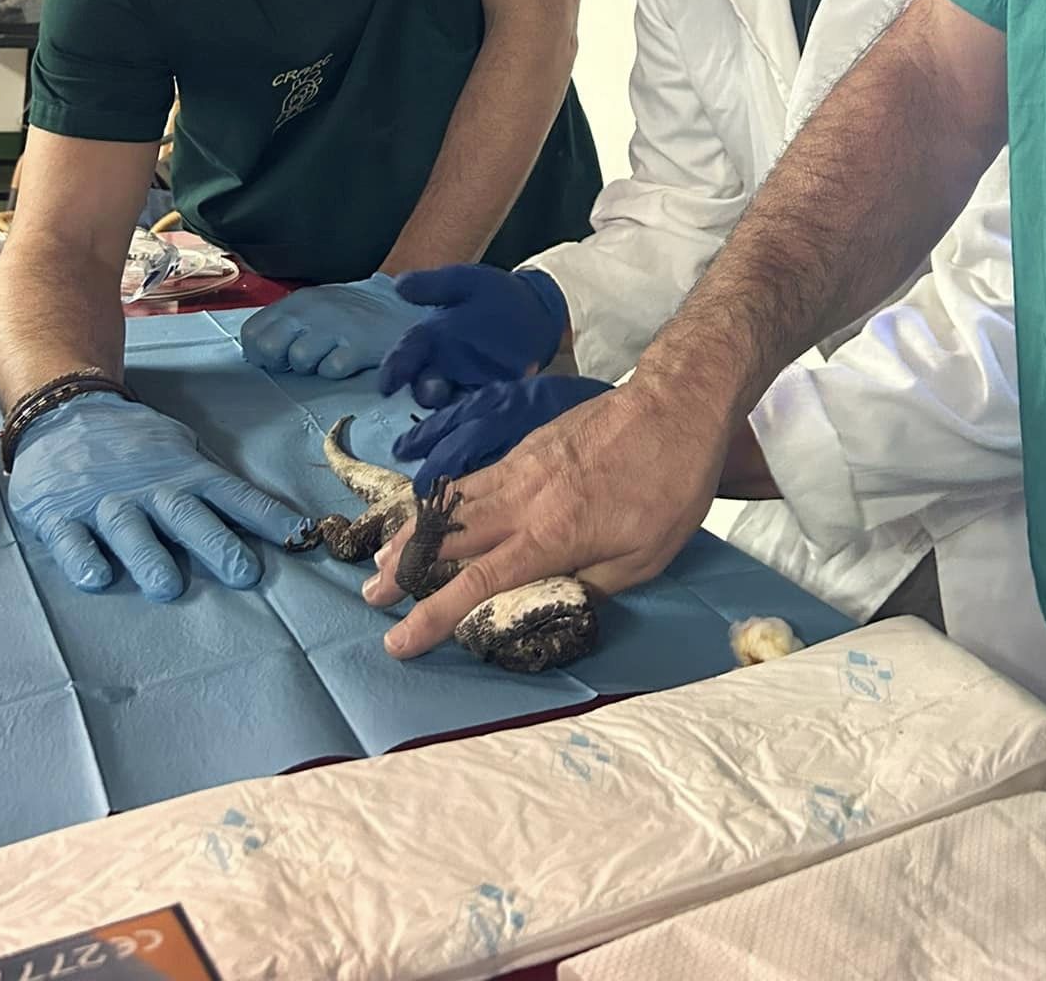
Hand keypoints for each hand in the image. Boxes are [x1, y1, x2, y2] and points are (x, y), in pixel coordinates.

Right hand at [8, 396, 311, 602]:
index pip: (233, 495)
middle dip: (216, 544)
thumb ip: (208, 477)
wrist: (63, 412)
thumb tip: (258, 510)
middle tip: (243, 572)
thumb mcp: (179, 447)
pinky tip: (96, 578)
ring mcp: (103, 501)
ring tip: (168, 586)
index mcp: (184, 474)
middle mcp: (149, 489)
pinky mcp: (59, 515)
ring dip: (149, 558)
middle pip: (187, 516)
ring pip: (129, 531)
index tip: (300, 536)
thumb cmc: (132, 441)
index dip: (267, 516)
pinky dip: (82, 557)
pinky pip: (71, 540)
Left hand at [240, 273, 411, 379]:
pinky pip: (331, 369)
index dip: (258, 352)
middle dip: (280, 363)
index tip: (276, 359)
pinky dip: (338, 371)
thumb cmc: (356, 315)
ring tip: (333, 356)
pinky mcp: (358, 344)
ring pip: (299, 360)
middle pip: (267, 348)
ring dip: (313, 367)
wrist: (406, 311)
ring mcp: (336, 325)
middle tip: (303, 362)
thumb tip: (256, 350)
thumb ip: (287, 324)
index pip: (252, 331)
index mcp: (299, 301)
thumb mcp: (318, 308)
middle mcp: (313, 309)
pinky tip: (351, 359)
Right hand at [362, 374, 727, 656]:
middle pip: (448, 539)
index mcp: (549, 536)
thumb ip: (589, 583)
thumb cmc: (669, 486)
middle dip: (405, 570)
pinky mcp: (528, 444)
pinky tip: (435, 509)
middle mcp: (522, 500)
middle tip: (371, 596)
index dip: (433, 616)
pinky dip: (444, 500)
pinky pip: (473, 478)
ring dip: (414, 532)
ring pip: (453, 504)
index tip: (398, 641)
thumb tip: (551, 600)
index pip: (477, 584)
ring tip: (383, 557)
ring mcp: (521, 466)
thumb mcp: (644, 558)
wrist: (673, 404)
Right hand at [376, 265, 567, 407]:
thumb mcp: (466, 282)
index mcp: (430, 338)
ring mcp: (466, 384)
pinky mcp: (491, 397)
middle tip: (434, 393)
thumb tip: (400, 284)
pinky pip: (481, 410)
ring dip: (450, 411)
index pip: (406, 352)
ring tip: (458, 410)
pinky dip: (480, 414)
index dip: (395, 368)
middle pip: (425, 385)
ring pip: (449, 404)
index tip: (387, 385)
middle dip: (426, 391)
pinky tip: (486, 413)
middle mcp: (441, 366)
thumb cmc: (496, 294)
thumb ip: (434, 286)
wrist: (537, 311)